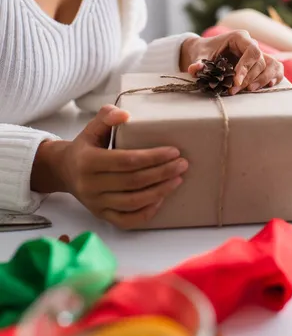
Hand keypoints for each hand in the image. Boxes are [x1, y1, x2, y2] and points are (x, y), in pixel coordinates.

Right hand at [34, 106, 187, 229]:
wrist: (64, 171)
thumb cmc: (85, 146)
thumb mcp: (91, 127)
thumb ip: (107, 117)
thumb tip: (125, 115)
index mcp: (88, 161)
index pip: (126, 161)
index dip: (152, 157)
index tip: (173, 151)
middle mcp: (90, 185)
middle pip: (133, 182)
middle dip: (162, 173)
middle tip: (182, 164)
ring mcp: (95, 203)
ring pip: (132, 202)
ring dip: (159, 192)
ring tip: (178, 179)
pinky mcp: (101, 216)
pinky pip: (126, 220)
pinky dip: (146, 213)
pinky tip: (161, 199)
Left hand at [182, 31, 283, 94]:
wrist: (205, 52)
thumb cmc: (203, 52)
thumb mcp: (198, 56)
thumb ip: (197, 62)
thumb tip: (195, 69)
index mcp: (239, 37)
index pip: (252, 51)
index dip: (247, 67)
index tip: (237, 82)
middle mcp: (251, 44)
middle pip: (260, 61)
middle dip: (250, 78)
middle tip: (235, 91)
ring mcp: (257, 54)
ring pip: (269, 66)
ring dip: (261, 80)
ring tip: (249, 91)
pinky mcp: (259, 63)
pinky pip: (274, 69)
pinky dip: (272, 78)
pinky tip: (265, 87)